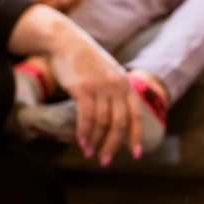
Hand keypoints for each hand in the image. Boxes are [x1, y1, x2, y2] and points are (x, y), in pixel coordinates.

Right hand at [47, 23, 141, 162]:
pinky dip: (85, 132)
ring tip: (89, 153)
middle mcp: (117, 87)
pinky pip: (86, 116)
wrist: (67, 41)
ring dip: (95, 141)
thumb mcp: (108, 74)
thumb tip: (115, 120)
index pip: (136, 116)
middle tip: (105, 161)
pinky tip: (82, 142)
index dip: (136, 137)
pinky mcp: (83, 88)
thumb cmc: (86, 61)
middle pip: (119, 124)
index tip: (135, 155)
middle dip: (112, 146)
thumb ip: (115, 93)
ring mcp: (100, 87)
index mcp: (126, 85)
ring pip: (102, 123)